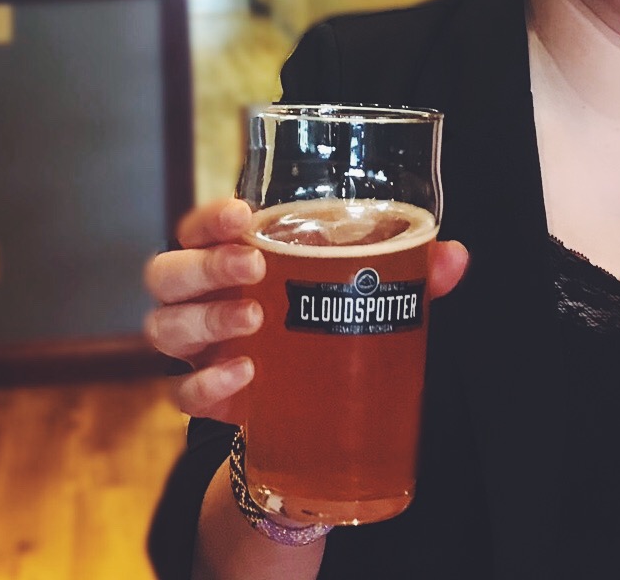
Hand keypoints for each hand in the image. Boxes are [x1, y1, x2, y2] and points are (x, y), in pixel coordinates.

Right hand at [144, 198, 469, 422]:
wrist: (309, 406)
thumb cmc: (326, 321)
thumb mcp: (364, 292)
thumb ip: (406, 270)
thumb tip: (455, 254)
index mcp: (233, 257)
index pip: (199, 226)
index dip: (210, 217)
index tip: (242, 213)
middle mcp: (203, 296)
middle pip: (167, 270)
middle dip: (204, 264)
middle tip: (252, 265)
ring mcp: (197, 347)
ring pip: (163, 325)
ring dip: (205, 319)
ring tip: (254, 322)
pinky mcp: (204, 395)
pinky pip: (180, 392)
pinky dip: (207, 383)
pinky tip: (245, 376)